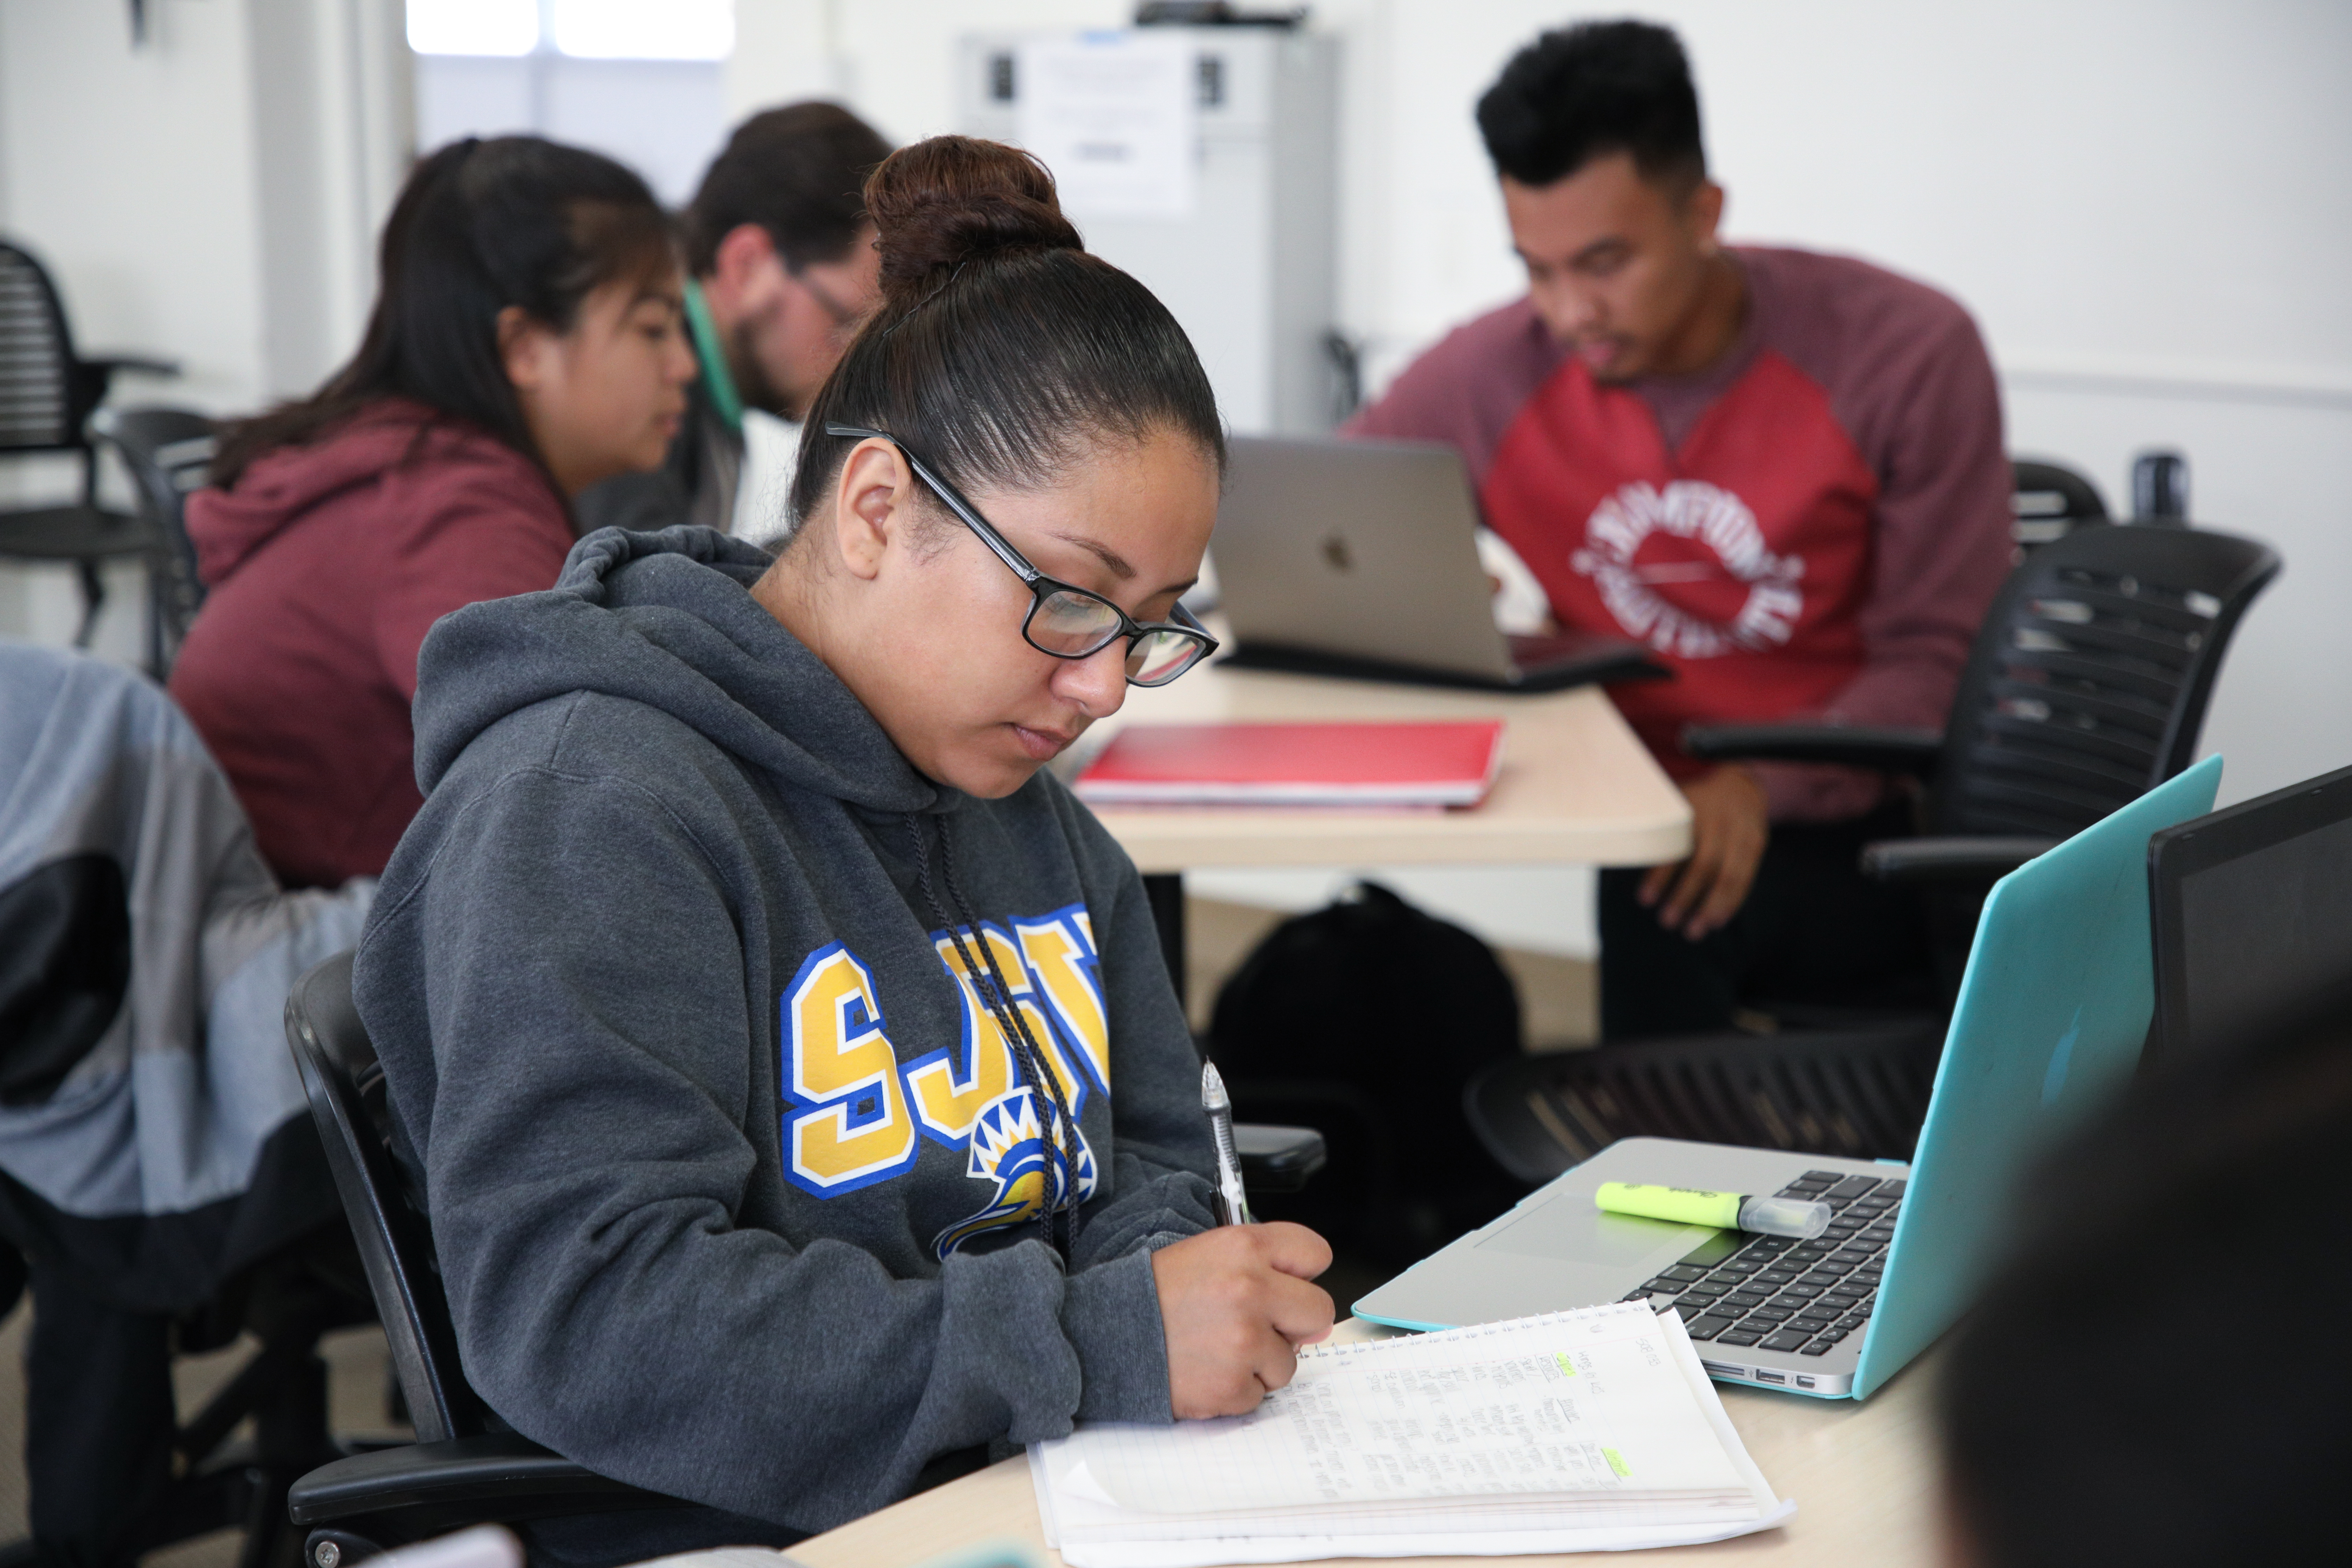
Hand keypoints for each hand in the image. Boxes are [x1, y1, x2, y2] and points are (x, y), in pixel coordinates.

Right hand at [1151, 1222, 1334, 1417]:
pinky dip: (1236, 1389)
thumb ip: (1265, 1272)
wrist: (1105, 1335)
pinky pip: (1259, 1395)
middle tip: (1257, 1326)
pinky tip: (1206, 1371)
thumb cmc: (1155, 1294)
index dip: (1303, 1273)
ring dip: (1260, 1362)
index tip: (1286, 1286)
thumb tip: (1317, 1322)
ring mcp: (1243, 1341)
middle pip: (1318, 1311)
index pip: (1314, 1253)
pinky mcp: (1231, 1386)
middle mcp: (1250, 1290)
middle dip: (1294, 1324)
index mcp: (1244, 1248)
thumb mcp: (1208, 1257)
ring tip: (1217, 1348)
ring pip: (1288, 1361)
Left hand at [1639, 765, 1768, 939]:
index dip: (1659, 876)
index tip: (1643, 899)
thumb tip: (1617, 854)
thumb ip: (1653, 828)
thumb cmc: (1695, 803)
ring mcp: (1741, 833)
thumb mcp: (1673, 805)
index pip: (1674, 848)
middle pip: (1704, 865)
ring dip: (1711, 908)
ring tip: (1693, 932)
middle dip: (1685, 897)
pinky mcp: (1756, 845)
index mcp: (1691, 811)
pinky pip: (1746, 879)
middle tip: (1667, 921)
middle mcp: (1718, 821)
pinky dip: (1732, 902)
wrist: (1739, 784)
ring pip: (1729, 876)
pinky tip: (1717, 921)